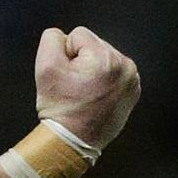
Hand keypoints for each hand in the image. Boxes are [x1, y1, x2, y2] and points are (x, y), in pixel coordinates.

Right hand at [34, 26, 139, 149]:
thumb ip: (52, 38)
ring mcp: (132, 80)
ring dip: (92, 70)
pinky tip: (95, 96)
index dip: (66, 54)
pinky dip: (103, 80)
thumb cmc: (60, 107)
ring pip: (103, 58)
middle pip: (93, 45)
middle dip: (81, 61)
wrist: (73, 142)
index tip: (67, 78)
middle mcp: (125, 66)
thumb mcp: (45, 67)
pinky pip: (113, 72)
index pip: (78, 35)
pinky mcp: (133, 91)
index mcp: (106, 58)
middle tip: (74, 87)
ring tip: (84, 92)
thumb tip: (64, 37)